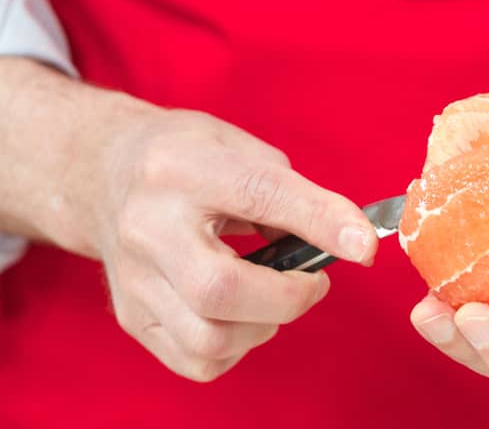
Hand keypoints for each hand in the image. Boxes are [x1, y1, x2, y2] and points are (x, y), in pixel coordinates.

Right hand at [91, 108, 377, 380]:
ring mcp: (132, 278)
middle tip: (313, 280)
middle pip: (222, 289)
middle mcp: (147, 226)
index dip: (321, 221)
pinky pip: (196, 361)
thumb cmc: (184, 158)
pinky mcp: (131, 315)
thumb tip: (342, 240)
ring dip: (266, 326)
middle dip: (290, 296)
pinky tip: (243, 316)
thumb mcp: (237, 147)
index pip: (260, 196)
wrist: (104, 176)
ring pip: (209, 338)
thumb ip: (292, 192)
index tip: (364, 244)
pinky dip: (238, 348)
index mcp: (180, 168)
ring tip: (275, 296)